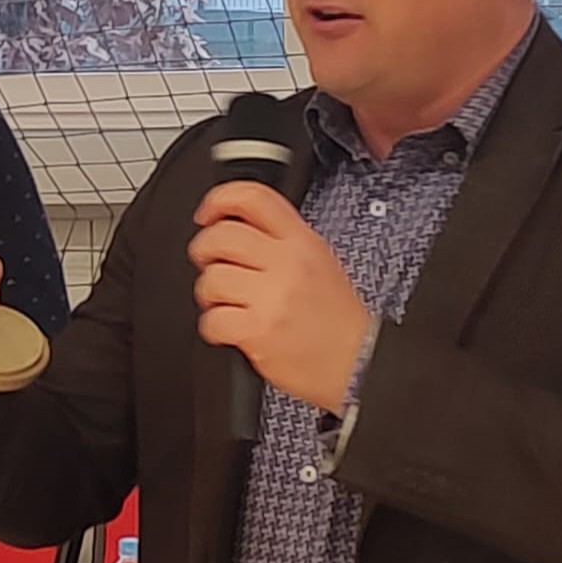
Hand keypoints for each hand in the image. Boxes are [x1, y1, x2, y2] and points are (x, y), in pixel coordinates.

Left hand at [189, 180, 371, 414]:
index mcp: (301, 241)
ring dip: (209, 294)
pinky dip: (213, 326)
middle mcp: (286, 264)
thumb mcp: (319, 260)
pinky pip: (211, 319)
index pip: (253, 198)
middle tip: (211, 264)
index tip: (207, 214)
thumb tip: (234, 226)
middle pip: (221, 235)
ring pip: (211, 278)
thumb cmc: (337, 318)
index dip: (219, 199)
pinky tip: (230, 328)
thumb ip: (279, 239)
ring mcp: (271, 297)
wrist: (357, 364)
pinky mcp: (257, 331)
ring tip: (226, 303)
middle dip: (204, 250)